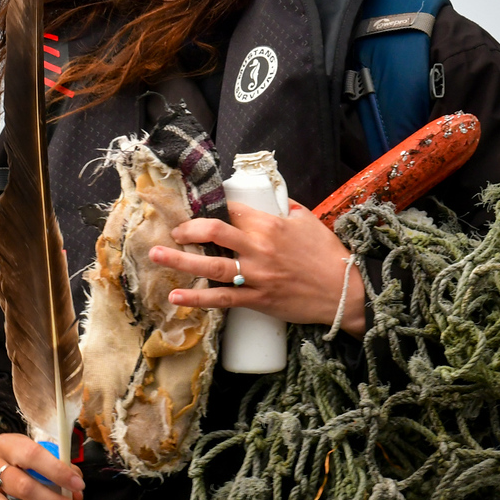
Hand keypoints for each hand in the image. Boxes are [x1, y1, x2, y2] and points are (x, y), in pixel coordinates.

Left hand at [150, 201, 364, 335]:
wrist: (344, 294)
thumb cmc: (328, 256)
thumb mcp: (310, 222)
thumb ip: (289, 209)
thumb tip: (275, 200)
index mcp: (271, 225)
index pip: (232, 209)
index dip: (211, 206)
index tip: (197, 208)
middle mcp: (259, 248)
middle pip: (214, 232)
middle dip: (188, 229)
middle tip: (174, 231)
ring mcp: (256, 275)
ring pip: (210, 265)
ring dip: (179, 259)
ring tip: (156, 255)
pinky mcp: (257, 300)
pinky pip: (222, 298)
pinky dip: (197, 298)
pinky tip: (177, 296)